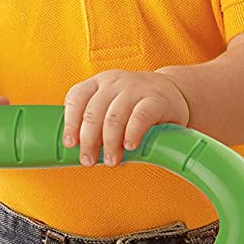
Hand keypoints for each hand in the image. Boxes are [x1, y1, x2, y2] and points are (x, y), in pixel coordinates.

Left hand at [63, 70, 189, 166]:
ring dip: (110, 143)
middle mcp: (115, 82)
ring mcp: (136, 88)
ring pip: (114, 117)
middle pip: (93, 112)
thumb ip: (98, 124)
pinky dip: (131, 134)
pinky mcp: (156, 99)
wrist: (174, 93)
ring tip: (111, 160)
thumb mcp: (113, 107)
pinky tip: (130, 146)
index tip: (70, 144)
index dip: (70, 122)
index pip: (77, 97)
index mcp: (99, 83)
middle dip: (88, 140)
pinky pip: (139, 117)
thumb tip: (85, 154)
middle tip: (89, 160)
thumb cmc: (136, 106)